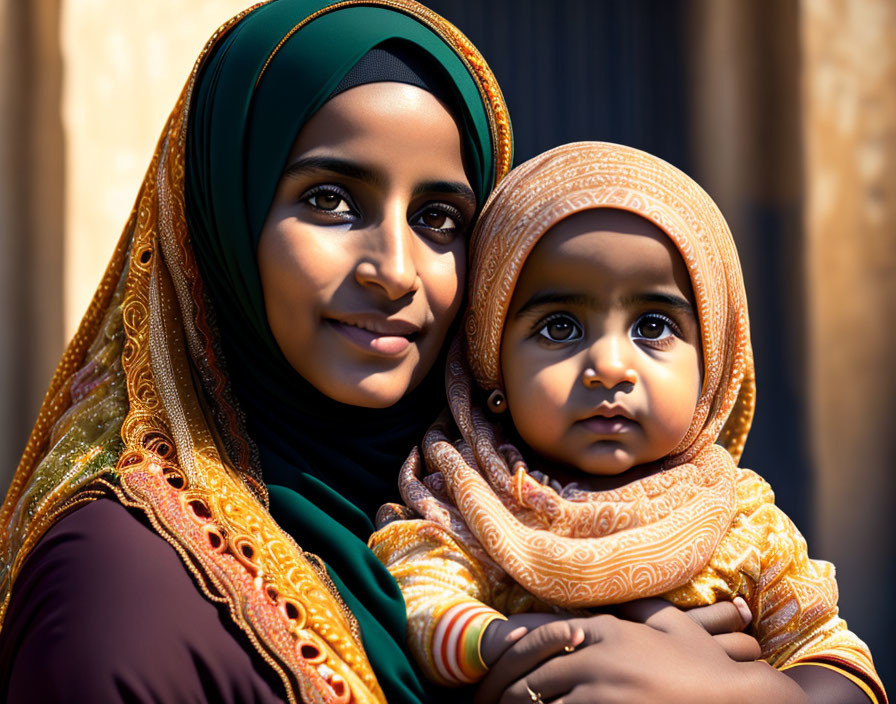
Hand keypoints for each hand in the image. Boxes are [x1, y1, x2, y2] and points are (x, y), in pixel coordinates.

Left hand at [475, 603, 802, 703]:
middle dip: (501, 696)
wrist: (741, 700)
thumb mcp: (671, 623)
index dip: (506, 662)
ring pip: (539, 703)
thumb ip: (637, 607)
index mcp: (603, 628)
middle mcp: (596, 655)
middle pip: (529, 677)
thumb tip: (618, 598)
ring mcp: (603, 690)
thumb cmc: (706, 666)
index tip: (491, 680)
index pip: (535, 639)